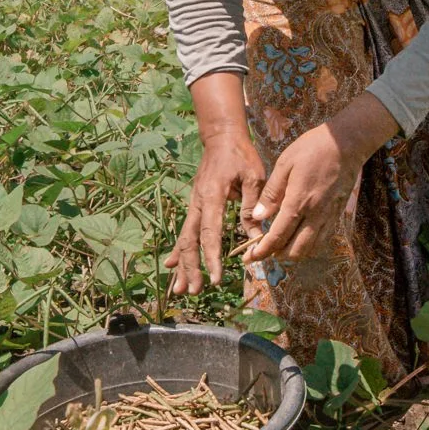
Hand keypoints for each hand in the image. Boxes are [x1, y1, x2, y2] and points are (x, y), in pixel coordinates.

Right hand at [165, 72, 265, 294]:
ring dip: (182, 265)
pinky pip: (185, 232)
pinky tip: (173, 267)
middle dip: (191, 268)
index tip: (217, 278)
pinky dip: (178, 251)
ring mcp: (193, 205)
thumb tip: (256, 234)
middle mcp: (198, 203)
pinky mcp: (195, 206)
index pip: (210, 232)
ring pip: (184, 239)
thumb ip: (253, 205)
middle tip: (193, 291)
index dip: (211, 257)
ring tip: (179, 289)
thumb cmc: (240, 155)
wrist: (221, 137)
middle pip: (190, 240)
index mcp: (213, 196)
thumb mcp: (254, 176)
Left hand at [245, 92, 398, 262]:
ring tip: (277, 247)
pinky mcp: (338, 214)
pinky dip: (308, 245)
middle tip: (260, 253)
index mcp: (299, 202)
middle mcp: (316, 214)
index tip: (250, 258)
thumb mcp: (285, 164)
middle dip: (275, 256)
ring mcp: (329, 216)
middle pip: (295, 250)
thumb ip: (271, 193)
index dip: (263, 251)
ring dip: (292, 253)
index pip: (278, 236)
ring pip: (311, 248)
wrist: (347, 143)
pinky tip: (297, 237)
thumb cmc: (313, 148)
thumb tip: (258, 216)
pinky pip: (322, 239)